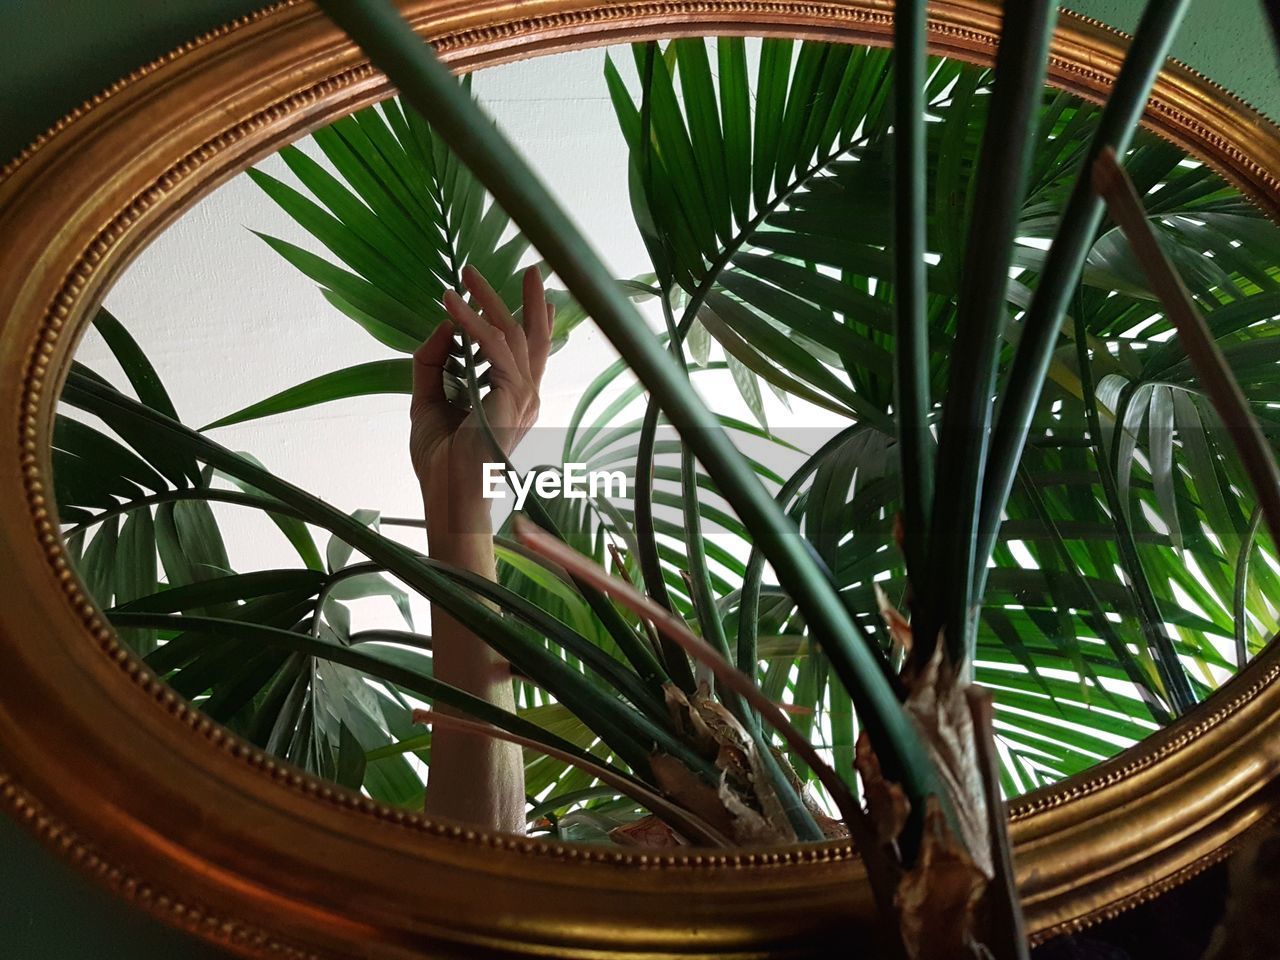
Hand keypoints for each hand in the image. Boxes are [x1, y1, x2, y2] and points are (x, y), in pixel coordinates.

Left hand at [411, 265, 553, 517]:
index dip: (536, 321)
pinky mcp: (510, 396)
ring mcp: (524, 397)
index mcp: (515, 400)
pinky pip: (492, 347)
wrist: (448, 493)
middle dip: (529, 300)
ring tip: (468, 274)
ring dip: (489, 299)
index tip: (538, 293)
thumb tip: (441, 326)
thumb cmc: (441, 459)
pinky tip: (450, 304)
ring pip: (512, 333)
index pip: (531, 353)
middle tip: (528, 267)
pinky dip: (470, 322)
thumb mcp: (429, 400)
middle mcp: (527, 397)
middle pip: (535, 338)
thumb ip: (434, 363)